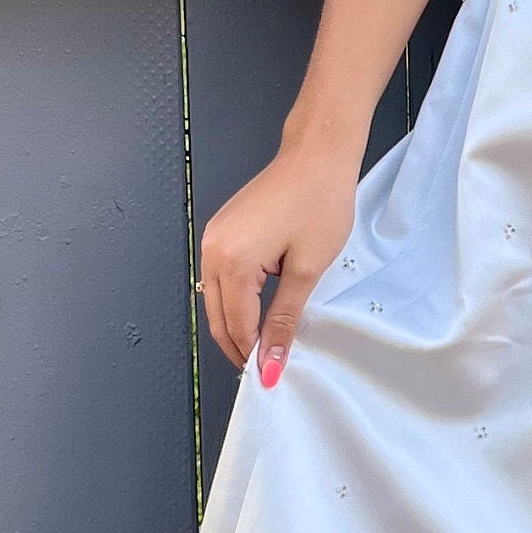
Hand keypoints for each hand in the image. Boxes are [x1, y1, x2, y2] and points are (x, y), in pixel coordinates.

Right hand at [197, 142, 359, 385]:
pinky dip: (236, 300)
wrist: (318, 154)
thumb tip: (271, 361)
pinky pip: (221, 277)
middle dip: (240, 346)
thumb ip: (284, 319)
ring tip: (267, 344)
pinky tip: (259, 311)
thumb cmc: (319, 202)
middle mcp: (212, 250)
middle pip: (218, 316)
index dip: (254, 356)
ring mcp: (214, 237)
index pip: (236, 325)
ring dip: (237, 324)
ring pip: (216, 299)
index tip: (272, 378)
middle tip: (268, 368)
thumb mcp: (306, 270)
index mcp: (230, 261)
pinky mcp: (223, 230)